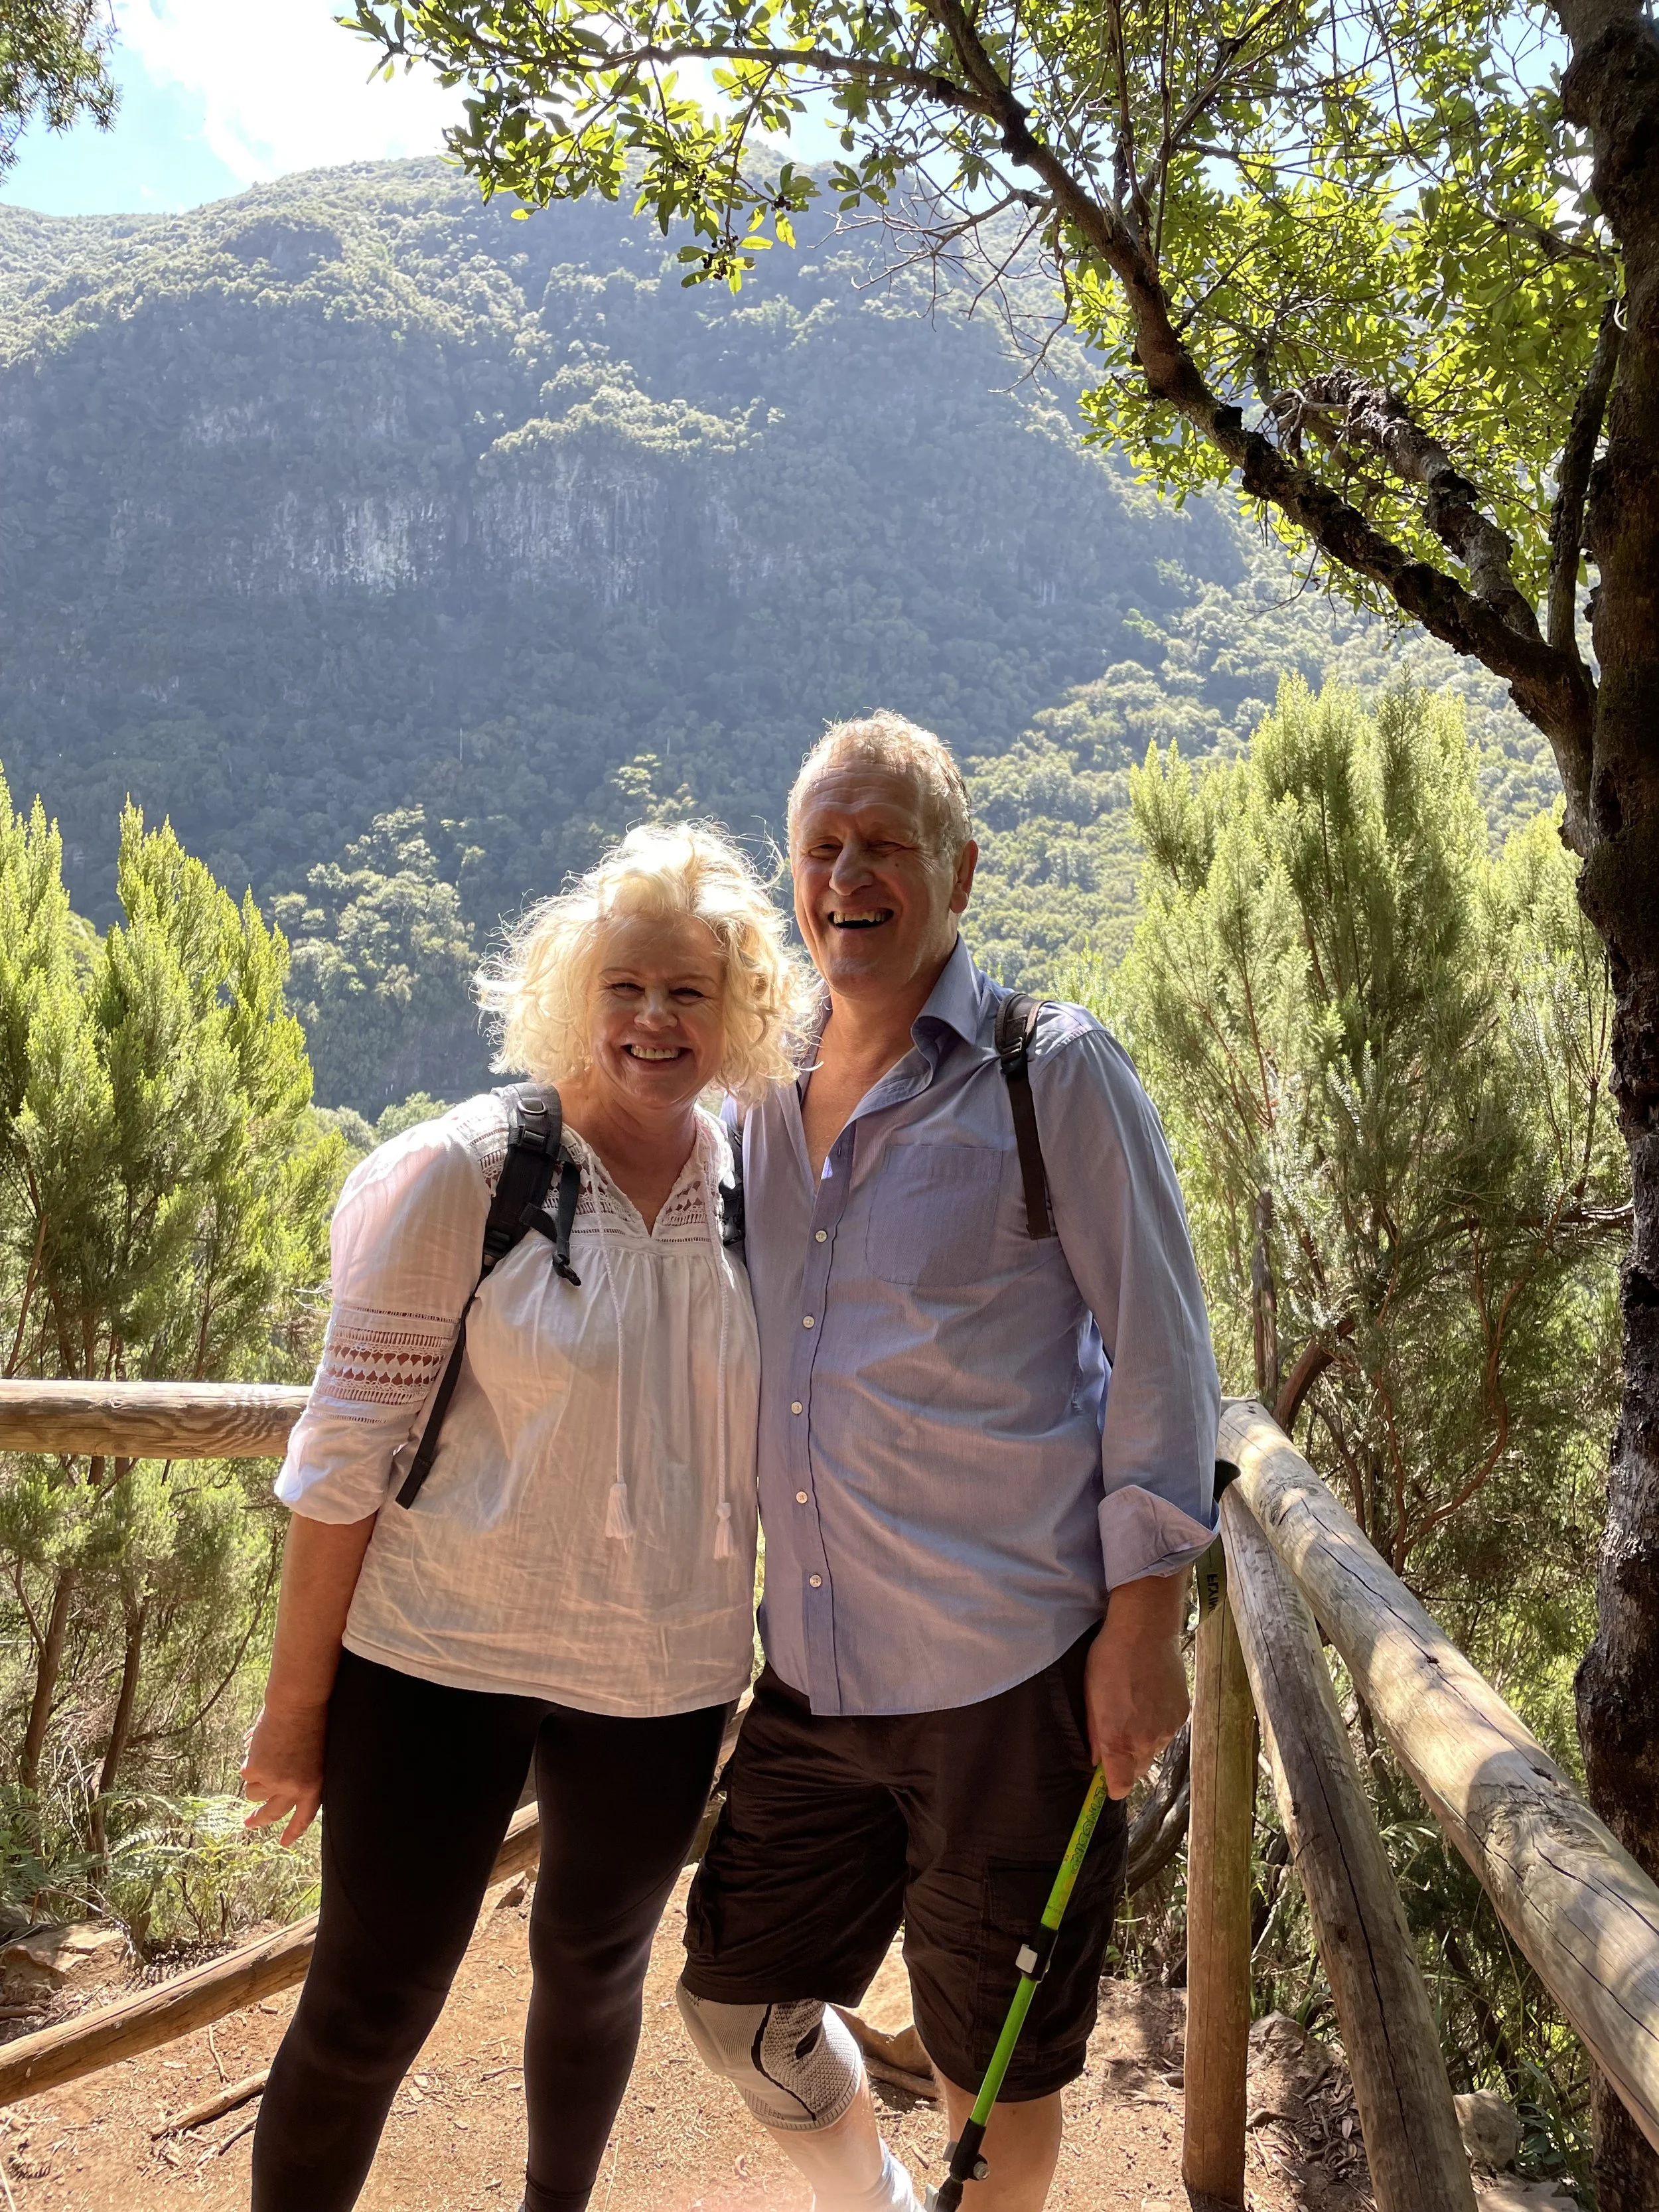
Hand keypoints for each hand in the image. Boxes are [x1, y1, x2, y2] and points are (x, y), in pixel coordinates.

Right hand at [241, 1700, 327, 1844]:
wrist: (297, 1705)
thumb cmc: (310, 1723)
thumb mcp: (314, 1756)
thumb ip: (299, 1774)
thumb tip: (274, 1787)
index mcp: (314, 1786)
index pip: (304, 1817)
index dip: (293, 1831)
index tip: (284, 1843)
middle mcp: (294, 1789)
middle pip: (272, 1813)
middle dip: (259, 1820)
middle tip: (250, 1824)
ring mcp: (273, 1782)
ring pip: (254, 1793)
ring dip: (256, 1779)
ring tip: (266, 1756)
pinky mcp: (255, 1772)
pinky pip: (246, 1774)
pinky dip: (249, 1761)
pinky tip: (260, 1745)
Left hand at [1084, 1573, 1190, 1798]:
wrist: (1145, 1631)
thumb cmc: (1109, 1660)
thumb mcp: (1090, 1696)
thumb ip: (1094, 1734)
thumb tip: (1097, 1759)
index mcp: (1118, 1739)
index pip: (1120, 1787)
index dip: (1112, 1785)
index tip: (1105, 1777)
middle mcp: (1146, 1740)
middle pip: (1137, 1770)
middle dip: (1126, 1759)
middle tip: (1117, 1730)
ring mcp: (1168, 1728)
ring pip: (1154, 1749)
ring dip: (1143, 1739)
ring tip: (1135, 1707)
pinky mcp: (1182, 1714)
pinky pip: (1168, 1730)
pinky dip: (1159, 1723)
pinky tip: (1151, 1698)